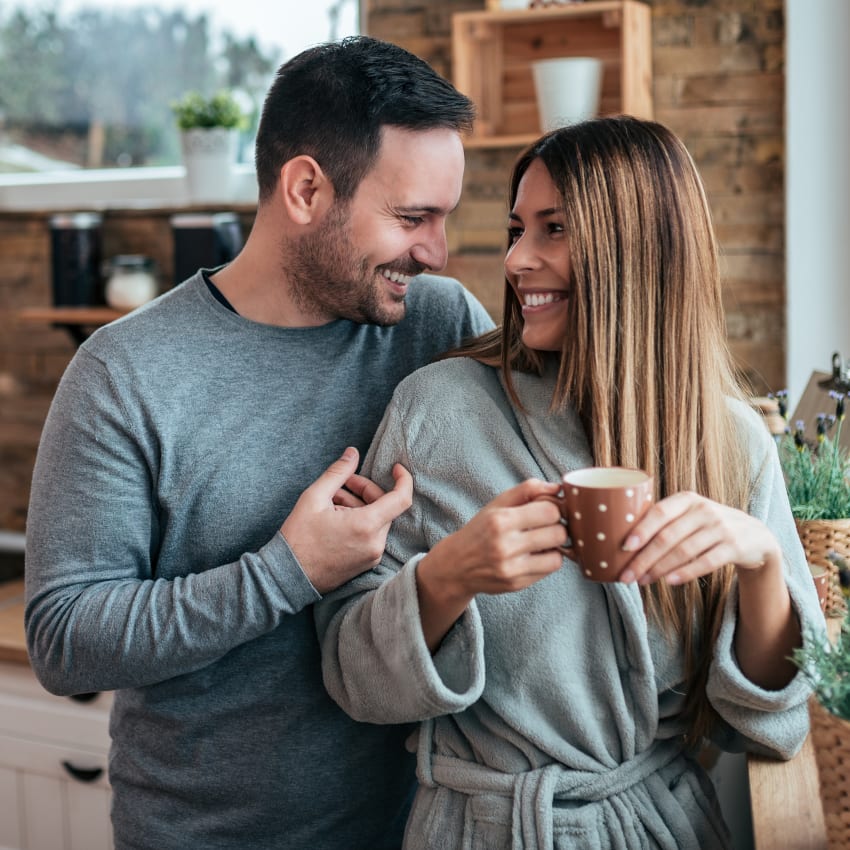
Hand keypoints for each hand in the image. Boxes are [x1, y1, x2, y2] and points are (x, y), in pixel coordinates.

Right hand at [281, 447, 412, 593]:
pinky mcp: (366, 564)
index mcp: (366, 526)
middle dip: (365, 490)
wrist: (288, 576)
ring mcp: (372, 556)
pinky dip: (359, 522)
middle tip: (342, 485)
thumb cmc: (298, 537)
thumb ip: (338, 472)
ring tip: (332, 502)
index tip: (396, 468)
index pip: (402, 498)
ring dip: (360, 506)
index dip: (403, 479)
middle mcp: (375, 543)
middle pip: (385, 507)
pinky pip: (371, 535)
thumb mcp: (314, 497)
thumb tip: (353, 453)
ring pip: (377, 520)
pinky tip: (336, 518)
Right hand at [416, 478, 566, 644]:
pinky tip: (533, 555)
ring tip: (541, 541)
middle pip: (558, 533)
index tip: (546, 510)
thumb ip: (527, 490)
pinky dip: (547, 561)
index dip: (554, 508)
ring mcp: (511, 568)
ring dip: (554, 547)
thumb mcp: (497, 504)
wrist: (456, 565)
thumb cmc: (481, 530)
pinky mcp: (517, 584)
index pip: (550, 511)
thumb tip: (558, 488)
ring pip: (558, 555)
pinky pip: (549, 570)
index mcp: (500, 521)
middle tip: (546, 526)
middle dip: (557, 527)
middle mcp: (505, 546)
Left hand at [617, 491, 781, 585]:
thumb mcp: (690, 515)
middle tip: (626, 575)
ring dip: (659, 569)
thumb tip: (625, 543)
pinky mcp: (734, 547)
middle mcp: (704, 510)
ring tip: (643, 580)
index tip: (624, 547)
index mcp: (687, 499)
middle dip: (643, 558)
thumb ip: (665, 521)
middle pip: (667, 537)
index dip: (641, 530)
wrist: (755, 535)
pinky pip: (705, 562)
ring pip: (683, 551)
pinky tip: (669, 582)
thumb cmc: (709, 526)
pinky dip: (685, 573)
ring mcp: (721, 528)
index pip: (659, 512)